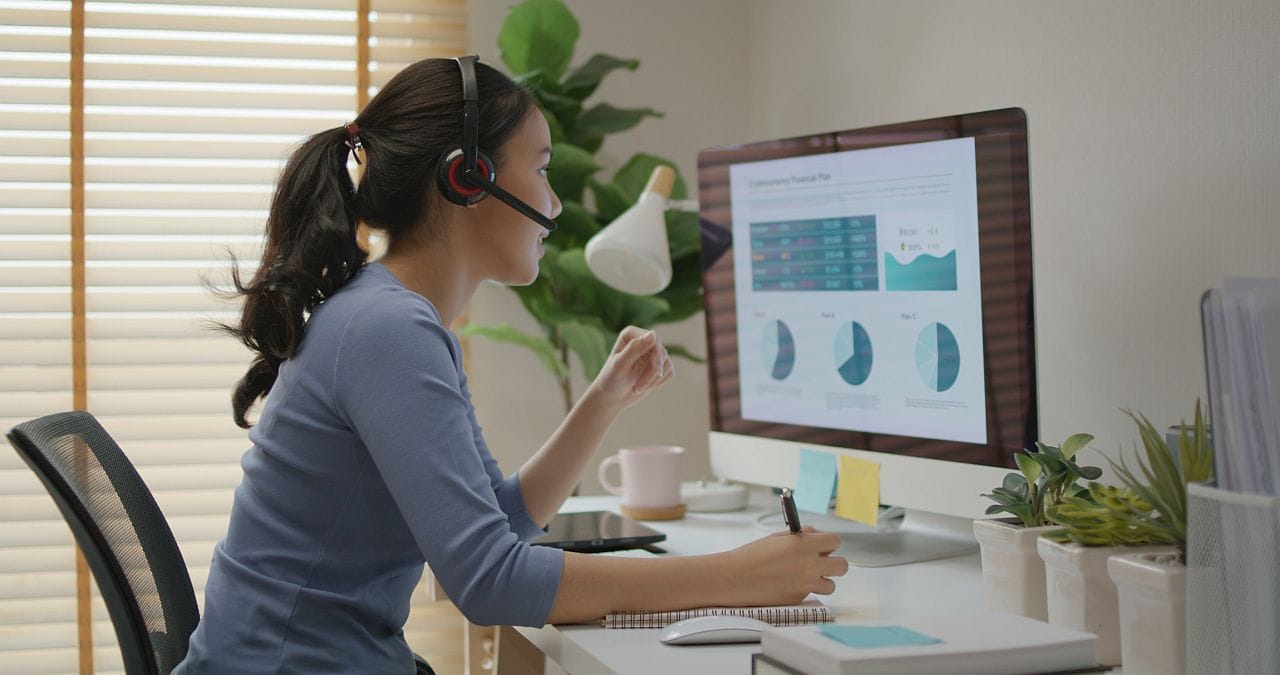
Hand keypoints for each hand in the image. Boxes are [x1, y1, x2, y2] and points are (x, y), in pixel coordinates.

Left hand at [587, 326, 673, 410]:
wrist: (611, 398)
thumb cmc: (611, 380)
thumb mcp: (620, 365)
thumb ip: (634, 348)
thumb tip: (654, 333)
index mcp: (631, 334)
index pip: (654, 339)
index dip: (657, 355)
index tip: (657, 372)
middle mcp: (642, 339)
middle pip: (661, 352)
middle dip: (653, 372)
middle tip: (639, 388)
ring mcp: (652, 352)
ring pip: (667, 363)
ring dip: (653, 380)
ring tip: (637, 388)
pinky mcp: (659, 365)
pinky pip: (670, 372)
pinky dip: (658, 383)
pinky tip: (643, 386)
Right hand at [718, 528, 849, 606]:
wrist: (735, 577)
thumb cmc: (753, 555)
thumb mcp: (778, 537)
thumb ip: (802, 536)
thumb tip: (817, 536)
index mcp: (805, 545)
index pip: (835, 541)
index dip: (829, 542)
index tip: (823, 545)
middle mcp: (810, 565)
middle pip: (842, 566)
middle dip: (834, 563)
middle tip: (821, 561)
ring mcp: (806, 585)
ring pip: (831, 585)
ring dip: (822, 580)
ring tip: (805, 576)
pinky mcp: (799, 599)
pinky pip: (811, 594)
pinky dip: (803, 589)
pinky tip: (787, 584)